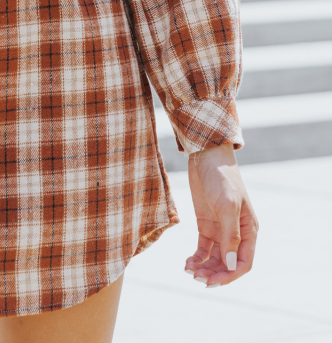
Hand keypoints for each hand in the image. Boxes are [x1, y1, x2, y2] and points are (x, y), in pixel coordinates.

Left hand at [184, 142, 257, 286]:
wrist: (205, 155)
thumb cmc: (221, 177)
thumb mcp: (227, 205)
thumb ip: (230, 235)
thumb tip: (230, 265)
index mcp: (249, 230)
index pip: (243, 262)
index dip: (230, 275)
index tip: (212, 281)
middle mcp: (236, 233)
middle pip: (228, 264)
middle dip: (214, 274)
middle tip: (196, 278)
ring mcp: (220, 229)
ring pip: (214, 259)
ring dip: (204, 268)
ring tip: (189, 271)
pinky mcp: (206, 224)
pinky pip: (203, 249)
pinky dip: (196, 258)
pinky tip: (187, 262)